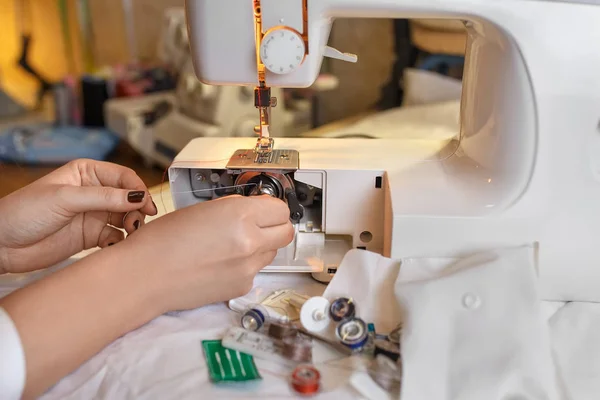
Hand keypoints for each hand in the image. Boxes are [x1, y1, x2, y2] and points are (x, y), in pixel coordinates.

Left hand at [0, 159, 156, 273]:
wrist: (2, 245)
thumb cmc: (24, 212)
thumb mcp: (66, 199)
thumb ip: (104, 198)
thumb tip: (138, 196)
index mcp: (87, 173)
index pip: (123, 177)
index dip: (138, 189)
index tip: (146, 205)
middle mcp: (94, 192)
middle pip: (129, 198)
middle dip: (138, 209)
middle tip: (138, 223)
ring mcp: (94, 215)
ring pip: (126, 218)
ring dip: (132, 226)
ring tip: (129, 234)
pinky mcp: (91, 237)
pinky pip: (116, 237)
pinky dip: (120, 241)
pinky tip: (113, 246)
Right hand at [121, 194, 293, 311]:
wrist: (145, 276)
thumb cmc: (163, 241)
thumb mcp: (202, 209)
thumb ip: (234, 208)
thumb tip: (254, 208)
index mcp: (240, 215)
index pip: (281, 209)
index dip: (272, 207)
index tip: (264, 208)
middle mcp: (250, 241)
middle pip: (286, 232)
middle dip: (275, 227)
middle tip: (258, 225)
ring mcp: (248, 268)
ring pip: (272, 253)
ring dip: (260, 246)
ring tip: (230, 245)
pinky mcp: (241, 287)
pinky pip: (256, 271)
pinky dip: (244, 266)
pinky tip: (221, 263)